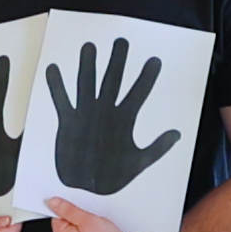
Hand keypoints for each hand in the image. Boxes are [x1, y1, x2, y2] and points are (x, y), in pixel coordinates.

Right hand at [40, 37, 177, 196]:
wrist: (86, 189)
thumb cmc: (111, 177)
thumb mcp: (138, 162)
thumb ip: (157, 148)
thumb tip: (176, 134)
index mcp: (123, 120)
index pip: (138, 94)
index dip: (147, 78)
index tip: (155, 60)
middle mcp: (105, 112)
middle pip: (112, 81)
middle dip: (117, 61)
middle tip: (121, 42)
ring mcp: (86, 115)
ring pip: (87, 85)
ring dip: (88, 67)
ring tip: (89, 48)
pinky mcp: (68, 122)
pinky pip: (61, 101)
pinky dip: (57, 87)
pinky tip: (53, 70)